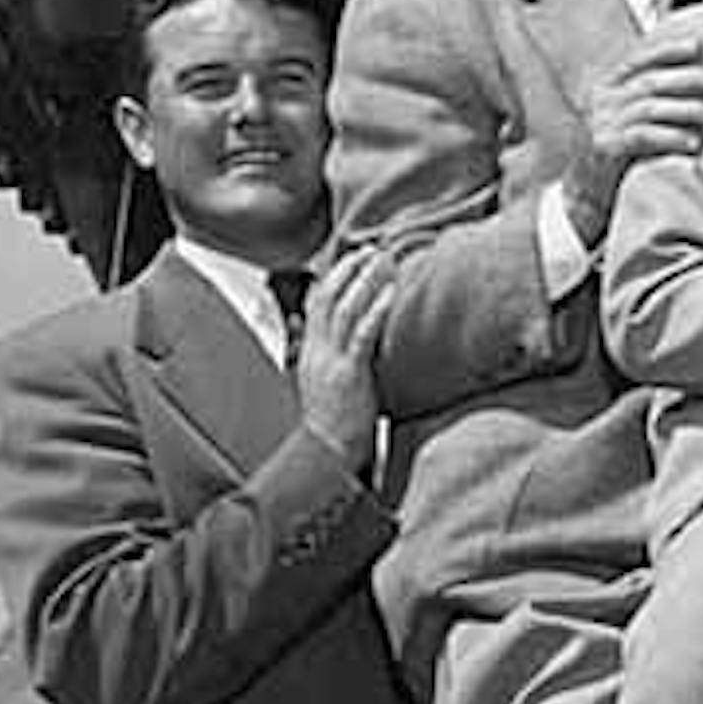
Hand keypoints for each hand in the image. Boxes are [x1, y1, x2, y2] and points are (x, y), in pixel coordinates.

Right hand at [294, 246, 395, 470]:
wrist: (329, 453)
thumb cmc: (335, 421)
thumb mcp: (328, 382)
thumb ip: (335, 356)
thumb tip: (350, 336)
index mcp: (311, 351)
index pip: (317, 301)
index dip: (335, 276)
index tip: (354, 257)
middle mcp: (317, 351)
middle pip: (328, 296)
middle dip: (348, 269)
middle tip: (371, 250)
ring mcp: (331, 361)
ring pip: (343, 309)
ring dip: (363, 280)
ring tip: (382, 260)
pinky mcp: (349, 375)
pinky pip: (362, 336)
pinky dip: (375, 311)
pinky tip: (391, 294)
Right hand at [564, 33, 702, 246]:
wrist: (583, 191)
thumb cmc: (615, 151)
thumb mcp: (625, 118)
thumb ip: (648, 99)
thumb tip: (694, 81)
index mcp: (606, 86)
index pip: (638, 60)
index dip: (667, 51)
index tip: (697, 46)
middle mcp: (603, 101)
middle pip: (652, 82)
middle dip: (691, 79)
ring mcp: (603, 124)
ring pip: (651, 108)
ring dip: (688, 109)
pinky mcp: (606, 148)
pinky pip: (644, 137)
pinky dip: (672, 137)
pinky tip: (694, 143)